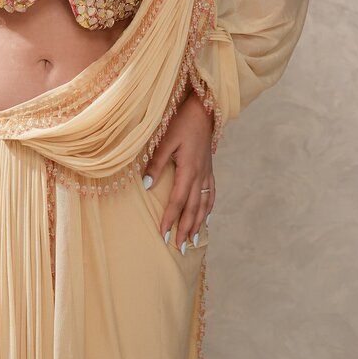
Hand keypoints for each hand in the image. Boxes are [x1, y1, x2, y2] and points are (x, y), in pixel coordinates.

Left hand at [142, 90, 215, 251]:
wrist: (204, 110)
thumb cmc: (181, 123)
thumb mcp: (165, 140)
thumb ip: (155, 163)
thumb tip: (146, 187)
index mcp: (188, 170)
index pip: (178, 201)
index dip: (171, 219)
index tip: (164, 235)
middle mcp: (201, 175)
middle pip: (193, 208)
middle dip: (186, 229)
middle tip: (179, 248)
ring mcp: (208, 173)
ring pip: (204, 204)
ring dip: (198, 224)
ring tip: (193, 241)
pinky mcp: (210, 169)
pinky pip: (212, 194)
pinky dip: (208, 209)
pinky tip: (205, 218)